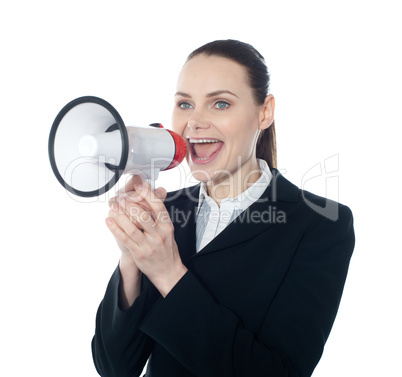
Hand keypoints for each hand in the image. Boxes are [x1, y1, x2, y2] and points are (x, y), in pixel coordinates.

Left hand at [106, 177, 186, 296]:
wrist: (168, 271)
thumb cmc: (167, 249)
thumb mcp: (168, 231)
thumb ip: (160, 215)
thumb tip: (156, 195)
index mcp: (167, 226)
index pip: (158, 206)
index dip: (147, 194)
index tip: (138, 185)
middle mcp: (159, 234)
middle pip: (143, 215)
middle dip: (130, 204)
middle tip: (121, 197)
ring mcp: (149, 245)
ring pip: (132, 226)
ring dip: (120, 214)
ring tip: (113, 206)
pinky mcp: (139, 253)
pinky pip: (125, 238)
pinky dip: (115, 228)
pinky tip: (109, 221)